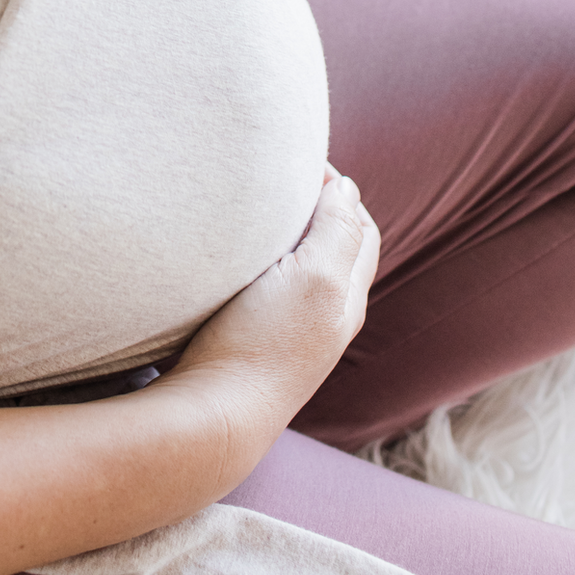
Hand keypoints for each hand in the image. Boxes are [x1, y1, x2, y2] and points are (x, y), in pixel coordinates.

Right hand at [172, 172, 380, 428]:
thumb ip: (336, 230)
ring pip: (303, 267)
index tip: (298, 160)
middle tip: (281, 174)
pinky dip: (265, 258)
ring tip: (260, 205)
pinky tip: (237, 255)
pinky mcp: (253, 339)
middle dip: (320, 206)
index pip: (359, 227)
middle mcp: (325, 315)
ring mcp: (288, 331)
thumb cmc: (264, 343)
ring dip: (291, 233)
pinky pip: (271, 287)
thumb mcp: (314, 278)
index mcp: (346, 295)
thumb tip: (346, 188)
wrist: (214, 415)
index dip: (338, 189)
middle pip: (336, 247)